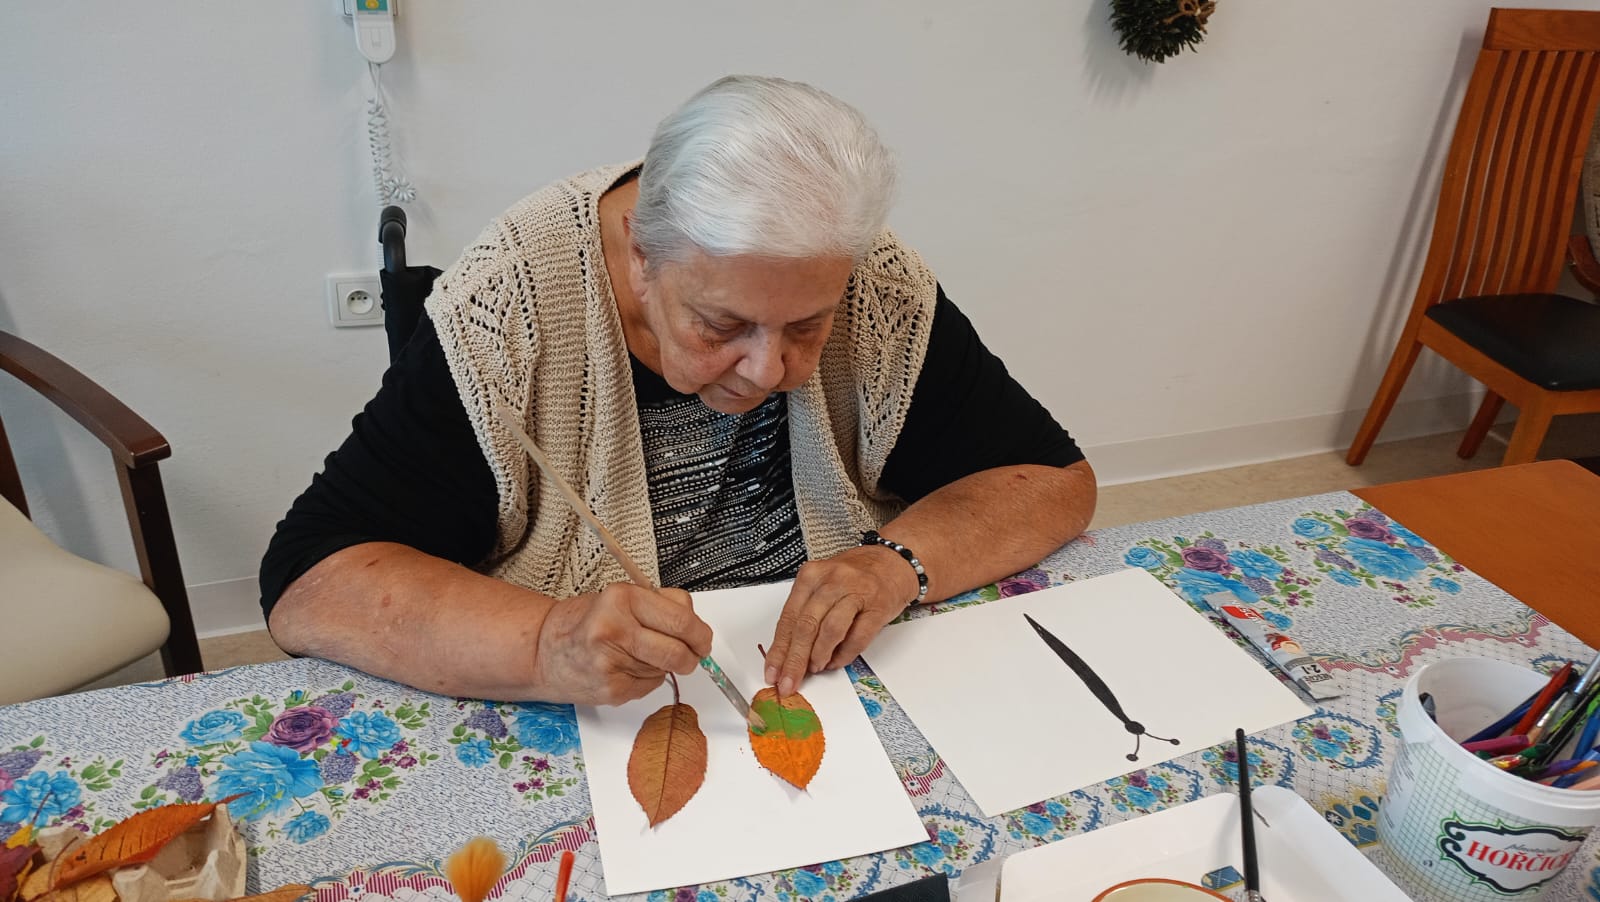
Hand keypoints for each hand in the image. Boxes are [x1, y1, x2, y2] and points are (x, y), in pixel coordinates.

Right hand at [533, 583, 711, 705]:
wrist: (544, 652)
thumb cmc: (585, 620)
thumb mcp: (622, 596)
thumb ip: (660, 605)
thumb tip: (696, 627)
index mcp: (621, 599)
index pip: (681, 620)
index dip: (700, 634)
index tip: (703, 639)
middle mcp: (615, 629)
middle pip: (678, 651)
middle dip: (692, 656)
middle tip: (692, 654)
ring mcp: (612, 663)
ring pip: (665, 669)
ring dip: (664, 665)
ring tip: (638, 653)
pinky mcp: (612, 690)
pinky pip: (650, 685)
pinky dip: (647, 678)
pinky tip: (625, 667)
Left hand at [763, 544, 918, 695]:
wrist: (894, 563)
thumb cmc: (854, 577)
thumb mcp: (822, 584)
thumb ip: (805, 612)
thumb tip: (787, 652)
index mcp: (811, 575)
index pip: (788, 618)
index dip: (779, 650)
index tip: (772, 672)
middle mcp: (831, 581)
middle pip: (806, 626)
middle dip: (794, 660)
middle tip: (788, 683)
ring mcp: (856, 592)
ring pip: (830, 630)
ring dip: (819, 656)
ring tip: (815, 669)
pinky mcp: (877, 607)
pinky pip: (858, 637)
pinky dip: (844, 655)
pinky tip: (836, 662)